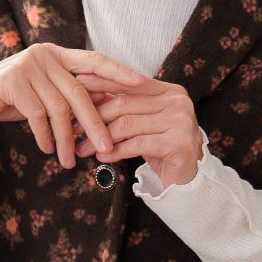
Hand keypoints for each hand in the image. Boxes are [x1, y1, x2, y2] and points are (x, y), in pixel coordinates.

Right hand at [0, 43, 147, 168]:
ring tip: (70, 161)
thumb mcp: (45, 95)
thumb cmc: (11, 99)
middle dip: (96, 123)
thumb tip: (107, 110)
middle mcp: (44, 55)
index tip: (142, 84)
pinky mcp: (10, 82)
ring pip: (59, 108)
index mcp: (57, 54)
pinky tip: (49, 150)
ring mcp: (26, 66)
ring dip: (68, 139)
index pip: (94, 60)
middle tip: (107, 148)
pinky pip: (37, 115)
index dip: (119, 72)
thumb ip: (70, 96)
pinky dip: (45, 136)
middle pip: (80, 92)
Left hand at [71, 74, 203, 188]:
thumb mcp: (142, 122)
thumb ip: (122, 106)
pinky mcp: (179, 144)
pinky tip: (102, 157)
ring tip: (83, 148)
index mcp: (170, 91)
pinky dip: (116, 151)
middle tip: (74, 129)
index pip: (131, 83)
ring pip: (128, 125)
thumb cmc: (160, 147)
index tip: (77, 84)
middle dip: (95, 116)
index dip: (103, 82)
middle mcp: (178, 102)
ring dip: (101, 138)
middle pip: (126, 104)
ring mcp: (181, 122)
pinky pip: (137, 145)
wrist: (186, 179)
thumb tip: (87, 93)